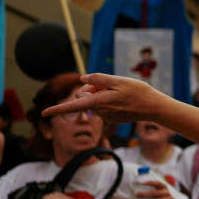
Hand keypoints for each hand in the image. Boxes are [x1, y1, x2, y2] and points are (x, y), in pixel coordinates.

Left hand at [42, 73, 163, 123]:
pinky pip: (104, 107)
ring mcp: (106, 117)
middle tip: (108, 83)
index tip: (43, 113)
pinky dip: (109, 101)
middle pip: (85, 97)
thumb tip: (83, 79)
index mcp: (99, 102)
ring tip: (120, 92)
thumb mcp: (119, 80)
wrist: (154, 108)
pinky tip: (123, 100)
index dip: (57, 109)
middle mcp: (100, 111)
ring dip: (102, 94)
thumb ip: (99, 79)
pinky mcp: (113, 119)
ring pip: (95, 102)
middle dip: (91, 89)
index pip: (73, 106)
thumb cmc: (138, 92)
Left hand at [136, 179, 176, 198]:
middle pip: (154, 193)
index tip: (141, 183)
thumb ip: (153, 192)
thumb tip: (140, 192)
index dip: (149, 182)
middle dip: (144, 194)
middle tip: (136, 194)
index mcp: (164, 188)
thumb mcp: (161, 193)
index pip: (157, 183)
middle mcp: (166, 193)